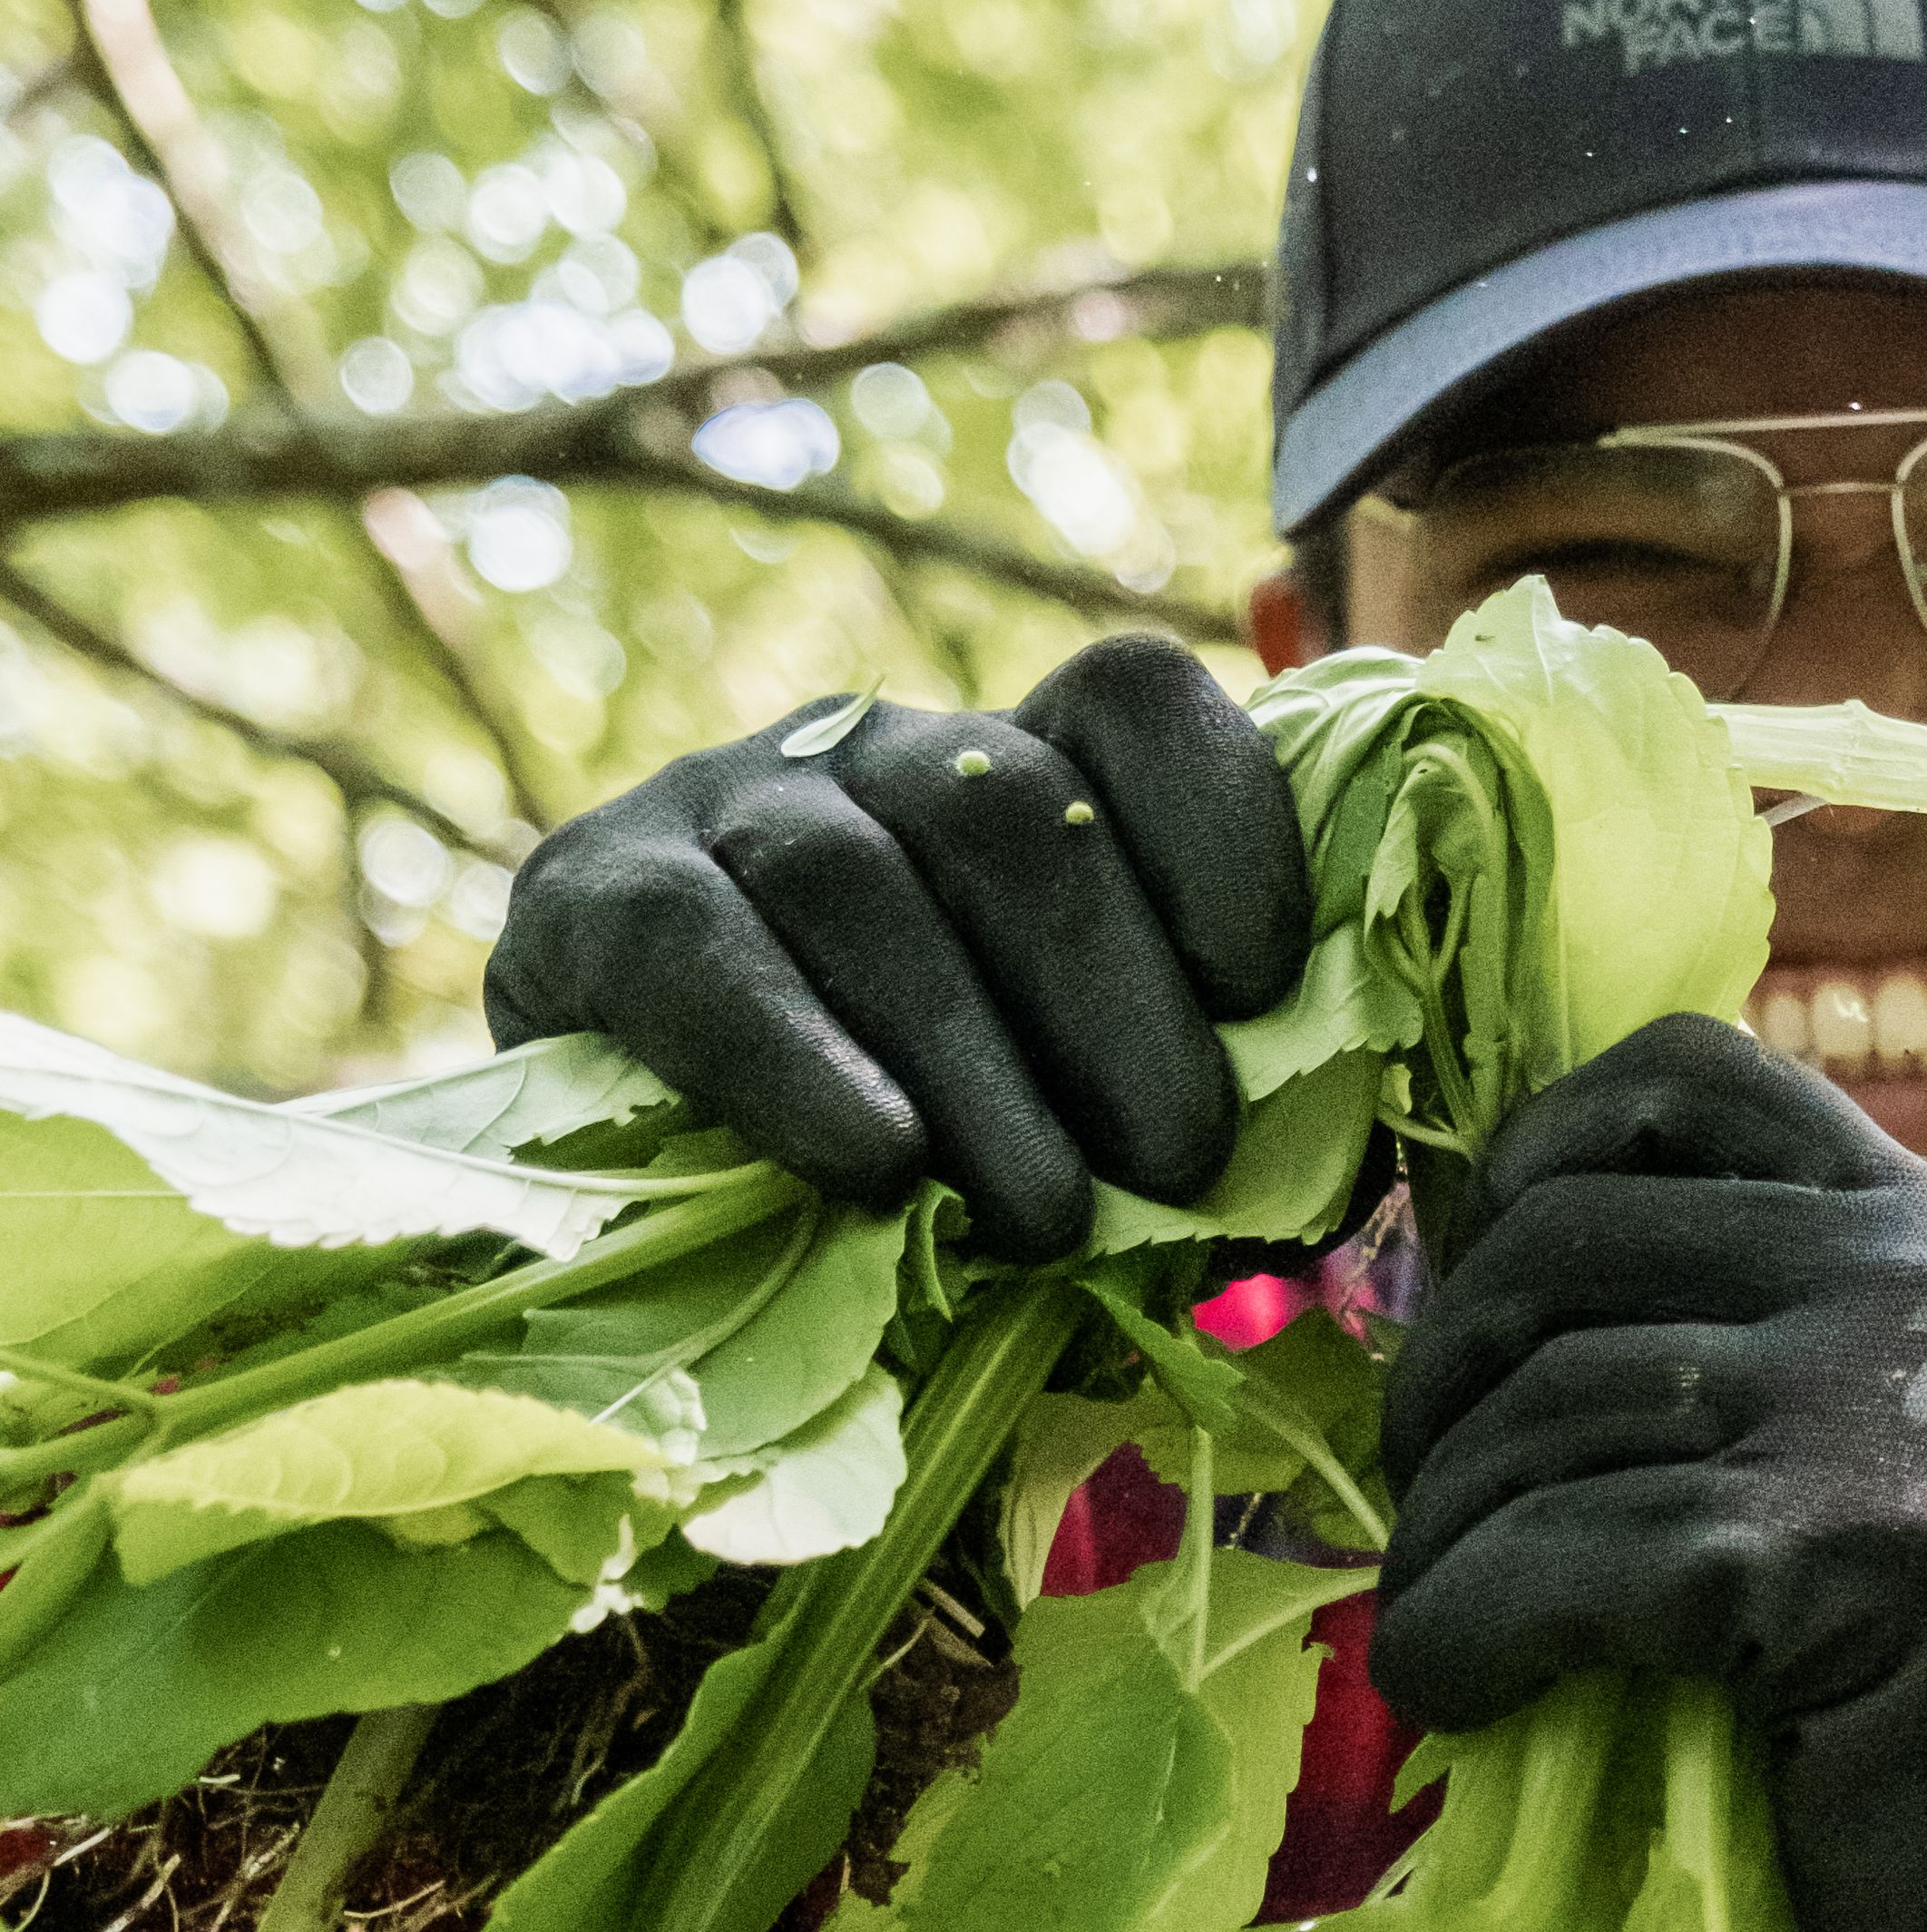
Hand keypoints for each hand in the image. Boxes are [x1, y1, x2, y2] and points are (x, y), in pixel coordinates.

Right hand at [485, 635, 1317, 1262]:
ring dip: (974, 1065)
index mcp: (1009, 775)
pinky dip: (795, 1062)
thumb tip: (1332, 1176)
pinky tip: (871, 1168)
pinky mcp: (589, 896)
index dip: (1220, 826)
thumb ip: (1168, 1099)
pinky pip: (699, 951)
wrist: (608, 1177)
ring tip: (1042, 1225)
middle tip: (1178, 1167)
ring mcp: (721, 808)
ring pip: (865, 884)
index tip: (1263, 988)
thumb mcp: (1047, 1103)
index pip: (1132, 705)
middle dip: (1116, 1000)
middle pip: (1015, 812)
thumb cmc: (895, 1154)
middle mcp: (870, 755)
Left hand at [1372, 1022, 1926, 1931]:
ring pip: (1541, 1415)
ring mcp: (1885, 1404)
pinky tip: (1460, 1691)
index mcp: (1924, 1229)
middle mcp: (1916, 1281)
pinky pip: (1557, 1561)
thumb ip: (1739, 1330)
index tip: (1481, 1286)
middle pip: (1562, 1244)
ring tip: (1444, 1627)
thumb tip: (1451, 1275)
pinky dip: (1462, 1632)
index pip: (1689, 1073)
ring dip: (1437, 1539)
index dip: (1533, 1154)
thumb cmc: (1925, 1689)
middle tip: (1432, 1509)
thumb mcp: (1864, 1442)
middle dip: (1442, 1384)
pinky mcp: (1839, 1549)